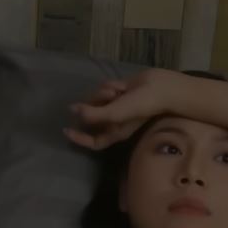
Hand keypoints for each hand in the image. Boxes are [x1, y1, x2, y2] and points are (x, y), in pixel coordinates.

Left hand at [64, 69, 183, 150]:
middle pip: (92, 116)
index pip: (93, 141)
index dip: (79, 139)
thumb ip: (93, 115)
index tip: (66, 129)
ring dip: (104, 93)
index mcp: (115, 132)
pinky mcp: (119, 92)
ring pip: (96, 99)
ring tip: (118, 90)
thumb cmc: (141, 105)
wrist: (161, 87)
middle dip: (95, 105)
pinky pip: (104, 88)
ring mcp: (116, 106)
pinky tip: (122, 85)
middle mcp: (114, 121)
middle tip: (107, 97)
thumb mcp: (116, 113)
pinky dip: (110, 86)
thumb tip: (73, 110)